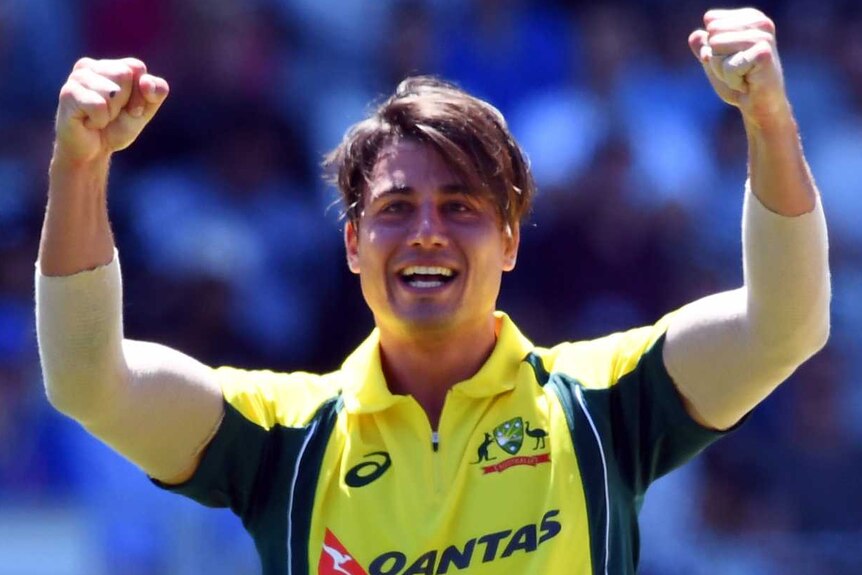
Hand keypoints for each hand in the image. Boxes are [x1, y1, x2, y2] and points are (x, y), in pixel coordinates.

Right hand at [54, 58, 168, 164]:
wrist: (93, 151)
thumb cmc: (117, 127)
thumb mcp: (146, 109)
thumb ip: (157, 91)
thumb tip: (145, 81)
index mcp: (110, 65)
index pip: (136, 67)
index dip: (140, 93)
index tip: (131, 108)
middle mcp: (91, 66)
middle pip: (124, 74)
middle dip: (126, 101)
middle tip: (113, 114)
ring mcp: (77, 78)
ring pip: (111, 91)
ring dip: (111, 113)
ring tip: (99, 117)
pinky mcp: (68, 93)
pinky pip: (98, 105)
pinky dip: (100, 120)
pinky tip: (89, 122)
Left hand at [689, 8, 789, 126]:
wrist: (758, 106)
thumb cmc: (739, 82)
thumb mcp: (715, 62)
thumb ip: (703, 47)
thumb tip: (695, 35)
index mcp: (749, 17)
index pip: (711, 20)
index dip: (712, 45)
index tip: (732, 58)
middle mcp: (760, 22)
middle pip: (713, 34)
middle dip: (717, 58)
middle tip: (737, 70)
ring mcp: (764, 37)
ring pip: (717, 48)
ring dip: (723, 70)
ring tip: (742, 76)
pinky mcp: (764, 53)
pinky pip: (728, 66)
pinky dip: (732, 80)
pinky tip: (747, 83)